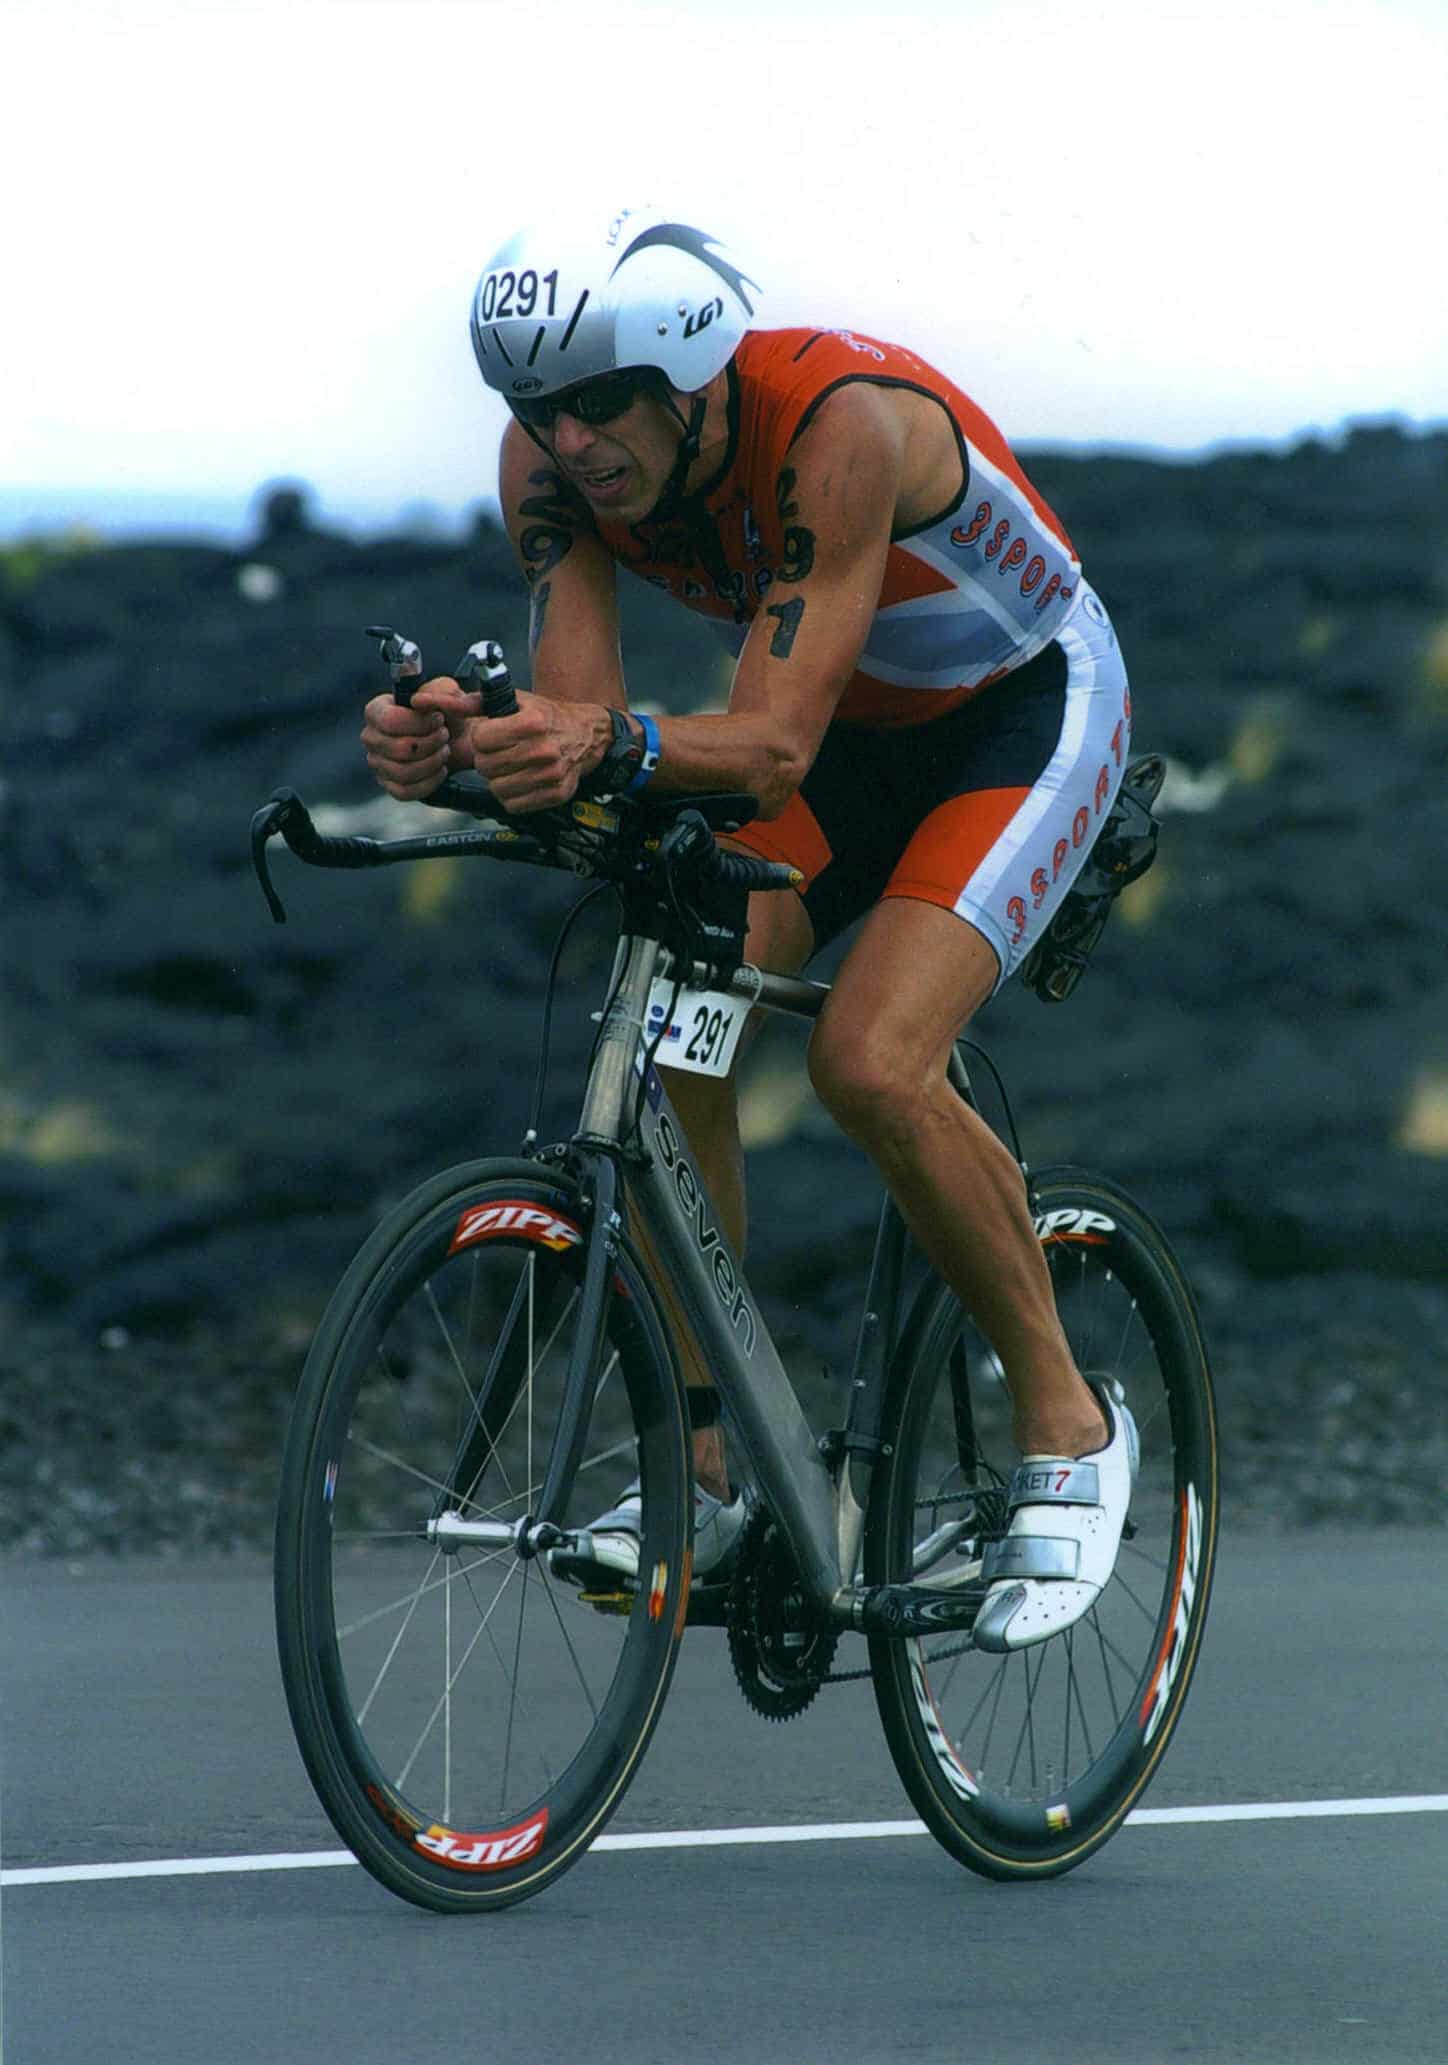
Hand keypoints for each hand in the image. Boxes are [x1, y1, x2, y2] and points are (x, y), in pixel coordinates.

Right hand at [361, 677, 481, 800]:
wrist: (460, 738)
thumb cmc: (447, 713)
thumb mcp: (447, 691)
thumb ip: (438, 689)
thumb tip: (417, 701)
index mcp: (377, 711)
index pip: (389, 721)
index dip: (419, 723)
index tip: (439, 718)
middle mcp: (371, 738)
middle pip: (399, 749)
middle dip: (431, 743)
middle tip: (444, 735)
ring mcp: (378, 764)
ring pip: (403, 772)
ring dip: (432, 762)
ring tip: (443, 751)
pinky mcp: (389, 785)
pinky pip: (405, 792)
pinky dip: (429, 782)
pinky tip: (440, 770)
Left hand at [467, 693, 609, 813]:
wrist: (585, 735)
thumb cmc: (547, 718)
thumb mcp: (516, 701)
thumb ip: (479, 702)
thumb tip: (451, 703)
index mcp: (533, 723)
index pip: (481, 740)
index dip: (481, 738)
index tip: (491, 736)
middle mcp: (544, 750)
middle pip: (486, 766)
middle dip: (487, 759)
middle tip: (500, 753)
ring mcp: (551, 775)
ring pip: (497, 788)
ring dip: (498, 780)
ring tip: (510, 768)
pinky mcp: (555, 794)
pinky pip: (514, 805)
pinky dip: (512, 796)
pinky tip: (520, 781)